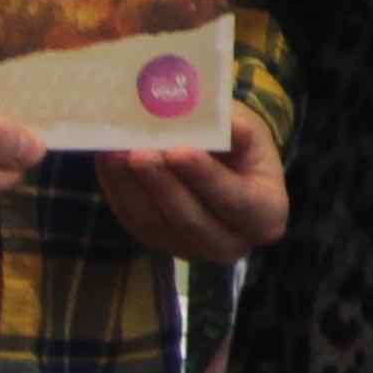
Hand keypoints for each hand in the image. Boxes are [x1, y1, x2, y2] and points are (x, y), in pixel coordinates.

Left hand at [99, 104, 287, 262]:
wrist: (225, 163)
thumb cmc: (241, 145)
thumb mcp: (248, 131)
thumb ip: (237, 132)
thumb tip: (227, 125)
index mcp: (266, 215)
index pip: (237, 201)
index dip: (207, 178)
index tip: (180, 151)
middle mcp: (230, 242)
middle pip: (192, 220)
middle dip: (162, 185)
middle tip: (139, 153)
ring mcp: (190, 247)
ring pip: (155, 223)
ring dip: (131, 187)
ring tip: (114, 152)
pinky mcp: (157, 239)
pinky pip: (132, 218)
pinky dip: (116, 188)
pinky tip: (107, 159)